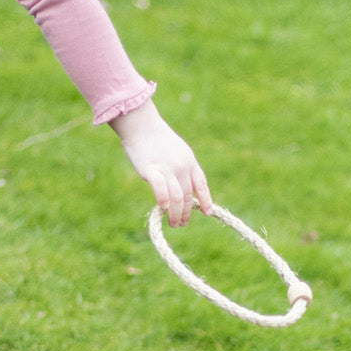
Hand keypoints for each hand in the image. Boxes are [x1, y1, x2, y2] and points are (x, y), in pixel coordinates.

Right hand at [109, 100, 212, 226]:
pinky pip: (161, 189)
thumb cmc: (157, 140)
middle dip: (187, 213)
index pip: (201, 184)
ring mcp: (168, 168)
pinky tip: (163, 209)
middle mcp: (182, 166)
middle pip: (189, 195)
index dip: (206, 200)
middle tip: (182, 224)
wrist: (142, 125)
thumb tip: (181, 189)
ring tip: (174, 224)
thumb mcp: (177, 152)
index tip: (208, 212)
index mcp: (190, 161)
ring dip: (177, 214)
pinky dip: (164, 201)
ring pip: (178, 197)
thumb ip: (181, 169)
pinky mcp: (152, 170)